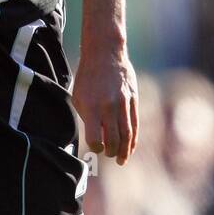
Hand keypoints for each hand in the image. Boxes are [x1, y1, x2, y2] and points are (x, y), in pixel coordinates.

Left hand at [74, 46, 137, 163]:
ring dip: (125, 151)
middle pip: (114, 139)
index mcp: (92, 107)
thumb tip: (96, 139)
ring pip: (127, 134)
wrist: (105, 54)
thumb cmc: (88, 78)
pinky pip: (135, 124)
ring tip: (121, 160)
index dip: (96, 147)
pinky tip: (130, 148)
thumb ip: (87, 118)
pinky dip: (133, 139)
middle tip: (109, 155)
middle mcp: (108, 106)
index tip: (96, 148)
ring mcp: (123, 103)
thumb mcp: (79, 97)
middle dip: (111, 152)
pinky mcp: (133, 100)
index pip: (96, 138)